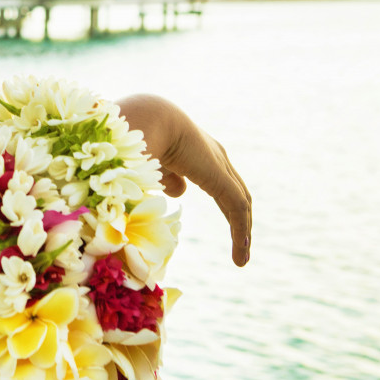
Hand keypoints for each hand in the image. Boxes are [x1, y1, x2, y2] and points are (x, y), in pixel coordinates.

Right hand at [115, 94, 252, 266]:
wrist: (145, 119)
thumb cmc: (138, 137)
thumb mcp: (153, 163)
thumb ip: (167, 177)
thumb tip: (181, 191)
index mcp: (197, 150)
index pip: (219, 180)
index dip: (223, 204)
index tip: (228, 227)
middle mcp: (214, 156)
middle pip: (234, 192)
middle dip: (238, 220)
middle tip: (241, 246)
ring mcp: (219, 165)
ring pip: (239, 203)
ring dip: (242, 232)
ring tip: (241, 259)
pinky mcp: (220, 178)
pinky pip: (236, 209)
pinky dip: (240, 233)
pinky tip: (240, 255)